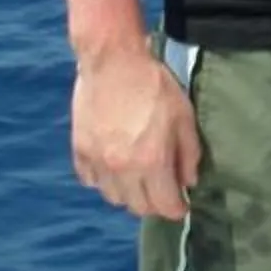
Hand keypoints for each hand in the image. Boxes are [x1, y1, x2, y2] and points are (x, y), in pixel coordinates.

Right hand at [71, 40, 200, 219]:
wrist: (113, 61)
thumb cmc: (154, 86)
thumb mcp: (184, 117)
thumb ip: (189, 154)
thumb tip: (188, 182)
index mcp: (152, 162)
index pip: (165, 206)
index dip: (177, 208)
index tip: (181, 204)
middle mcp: (123, 168)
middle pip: (138, 207)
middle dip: (154, 204)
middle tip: (162, 190)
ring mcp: (98, 161)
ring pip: (113, 197)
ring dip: (128, 194)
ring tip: (137, 178)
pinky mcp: (81, 149)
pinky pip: (91, 180)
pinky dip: (103, 179)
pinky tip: (113, 166)